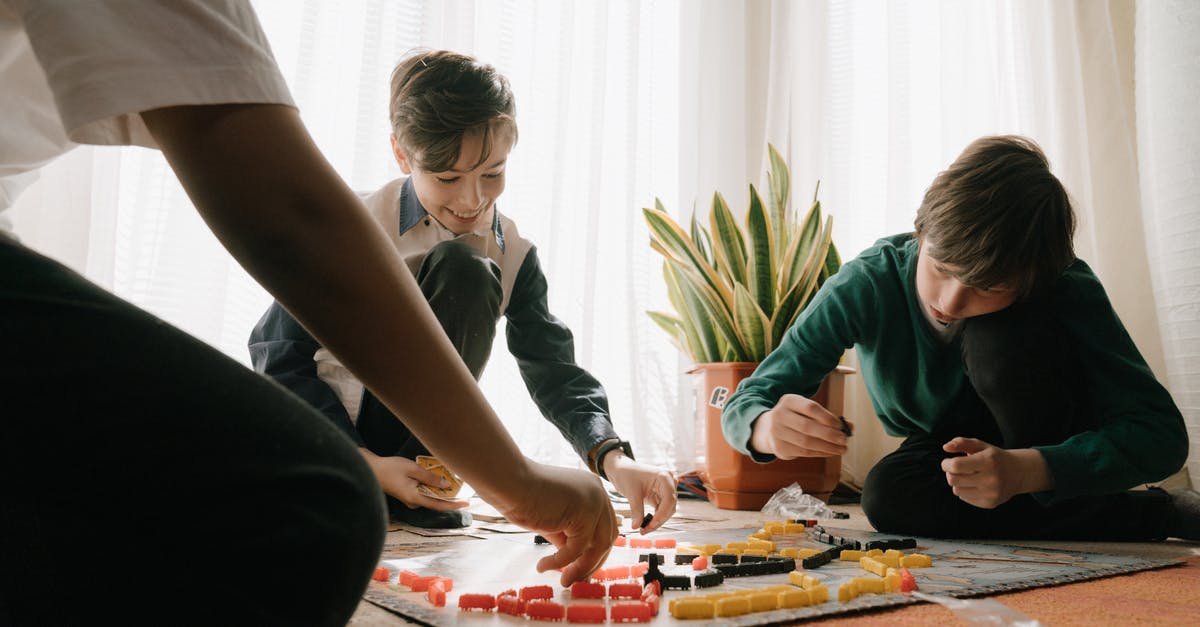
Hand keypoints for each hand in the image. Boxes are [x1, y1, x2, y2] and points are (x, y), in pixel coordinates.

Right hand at [359, 449, 467, 510]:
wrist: (372, 470)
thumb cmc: (390, 468)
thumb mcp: (413, 470)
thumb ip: (430, 478)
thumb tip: (446, 485)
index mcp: (414, 498)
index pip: (439, 505)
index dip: (454, 505)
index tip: (466, 503)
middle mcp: (413, 502)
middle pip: (436, 500)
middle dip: (449, 493)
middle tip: (462, 484)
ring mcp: (410, 499)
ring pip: (430, 495)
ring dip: (440, 488)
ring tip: (450, 477)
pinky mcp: (408, 494)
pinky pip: (424, 492)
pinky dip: (431, 485)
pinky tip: (436, 476)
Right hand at [491, 461, 616, 585]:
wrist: (509, 482)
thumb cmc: (523, 497)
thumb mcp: (553, 520)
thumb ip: (568, 535)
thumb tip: (576, 562)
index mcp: (592, 490)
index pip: (605, 527)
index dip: (595, 551)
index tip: (580, 568)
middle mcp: (598, 493)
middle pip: (607, 537)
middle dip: (592, 562)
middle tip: (574, 578)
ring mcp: (594, 501)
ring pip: (598, 546)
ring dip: (581, 568)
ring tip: (564, 581)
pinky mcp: (584, 513)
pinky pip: (577, 548)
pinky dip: (560, 561)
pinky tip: (543, 566)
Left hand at [602, 453, 676, 533]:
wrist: (621, 469)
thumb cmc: (626, 474)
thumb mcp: (631, 492)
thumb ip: (636, 510)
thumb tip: (636, 527)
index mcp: (664, 477)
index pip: (669, 499)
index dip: (661, 515)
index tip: (650, 526)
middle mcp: (669, 483)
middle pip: (670, 506)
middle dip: (658, 520)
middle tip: (644, 530)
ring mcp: (665, 490)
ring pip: (667, 510)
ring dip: (657, 521)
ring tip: (643, 529)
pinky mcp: (660, 496)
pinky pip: (661, 510)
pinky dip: (655, 518)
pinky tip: (645, 524)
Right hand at [748, 394, 851, 458]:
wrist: (767, 428)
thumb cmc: (794, 418)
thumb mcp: (806, 411)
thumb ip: (827, 417)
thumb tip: (850, 426)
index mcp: (789, 401)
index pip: (810, 408)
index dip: (827, 417)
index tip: (841, 426)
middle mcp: (779, 415)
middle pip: (808, 427)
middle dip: (829, 435)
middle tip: (844, 440)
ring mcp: (777, 433)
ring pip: (806, 443)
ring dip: (827, 447)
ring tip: (841, 449)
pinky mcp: (779, 448)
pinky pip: (803, 453)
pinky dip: (820, 453)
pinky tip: (830, 452)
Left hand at [940, 438, 1052, 508]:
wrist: (1018, 473)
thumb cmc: (994, 457)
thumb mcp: (980, 445)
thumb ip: (961, 442)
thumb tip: (945, 447)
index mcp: (988, 461)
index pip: (956, 466)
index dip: (946, 464)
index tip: (947, 462)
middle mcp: (991, 479)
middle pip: (953, 480)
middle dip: (950, 473)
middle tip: (956, 469)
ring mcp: (991, 493)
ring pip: (957, 491)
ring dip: (957, 483)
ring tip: (967, 476)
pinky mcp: (989, 503)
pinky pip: (964, 498)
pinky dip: (965, 491)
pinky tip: (975, 485)